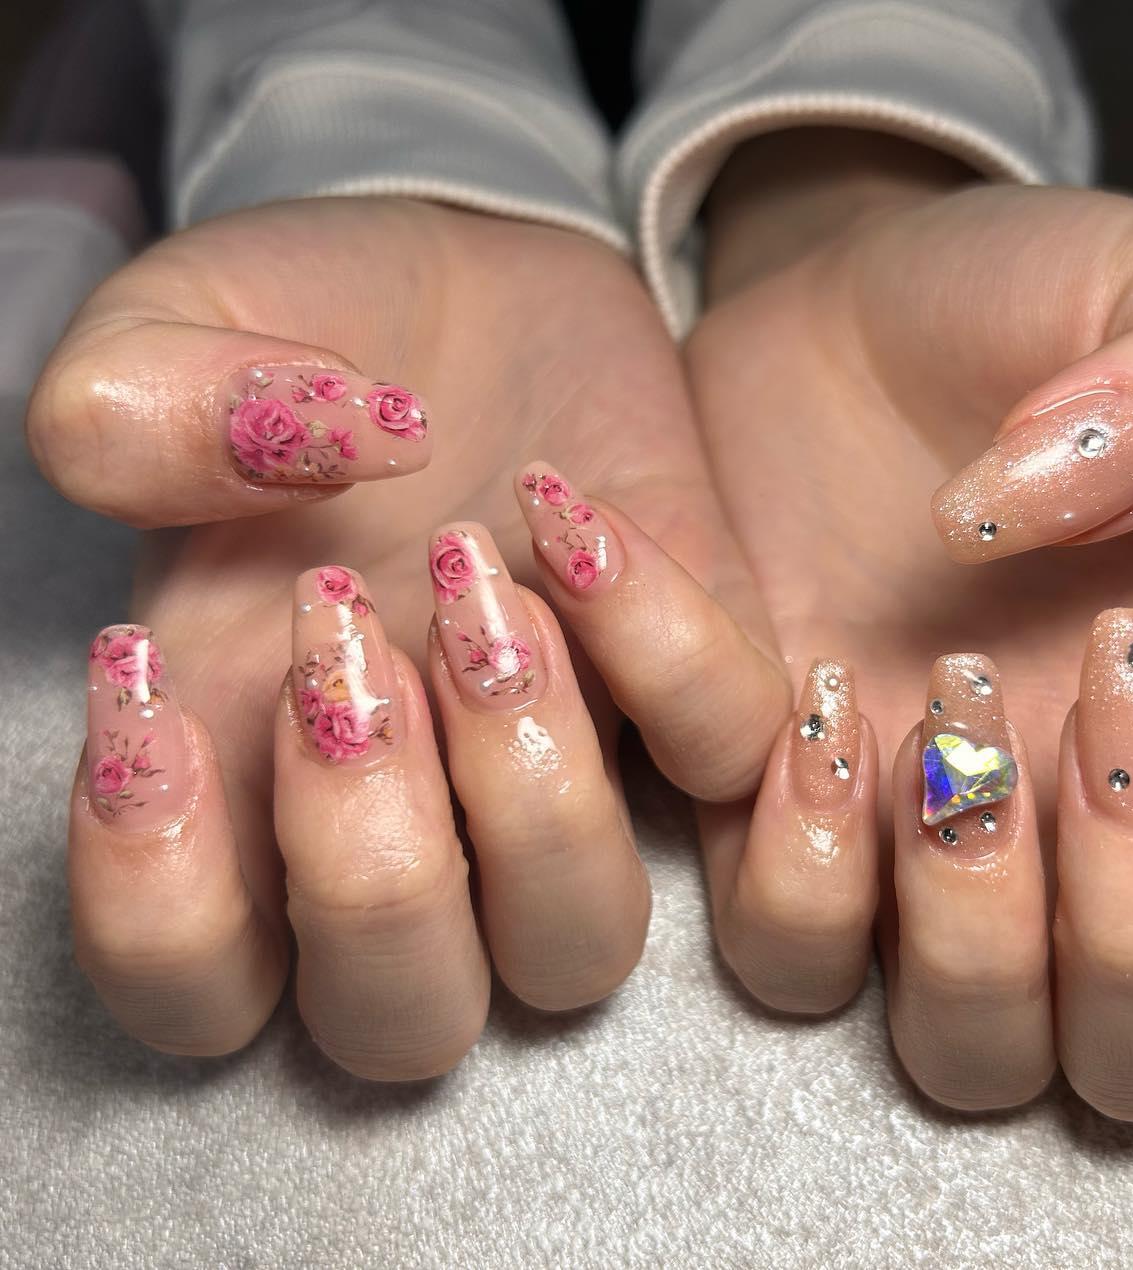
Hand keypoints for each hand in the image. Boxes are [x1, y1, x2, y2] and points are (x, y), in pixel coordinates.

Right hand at [31, 199, 788, 1076]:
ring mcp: (568, 771)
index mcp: (246, 770)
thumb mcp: (180, 325)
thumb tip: (273, 467)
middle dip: (374, 865)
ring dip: (534, 794)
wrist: (486, 276)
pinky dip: (673, 659)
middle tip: (342, 632)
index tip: (154, 695)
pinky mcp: (696, 690)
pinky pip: (727, 765)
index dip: (162, 905)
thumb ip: (137, 403)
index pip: (194, 985)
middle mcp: (415, 814)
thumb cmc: (311, 324)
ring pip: (580, 951)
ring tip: (483, 582)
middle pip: (404, 1021)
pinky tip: (596, 524)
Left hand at [686, 132, 1132, 1117]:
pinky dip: (799, 860)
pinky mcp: (766, 817)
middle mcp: (1071, 835)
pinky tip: (814, 694)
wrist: (826, 307)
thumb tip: (1072, 509)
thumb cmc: (1015, 310)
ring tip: (946, 686)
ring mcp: (913, 849)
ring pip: (971, 1050)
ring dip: (969, 908)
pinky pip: (784, 952)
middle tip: (1104, 683)